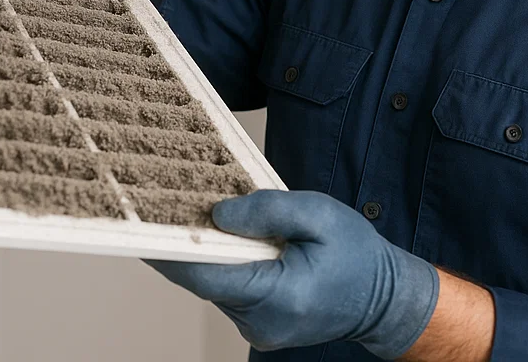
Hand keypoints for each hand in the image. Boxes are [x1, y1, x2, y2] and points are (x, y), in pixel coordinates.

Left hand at [147, 190, 439, 357]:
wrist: (384, 298)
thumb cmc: (356, 253)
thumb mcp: (319, 215)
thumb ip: (269, 210)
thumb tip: (218, 214)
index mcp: (278, 297)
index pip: (208, 272)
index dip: (172, 246)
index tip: (143, 221)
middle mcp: (260, 323)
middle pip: (206, 276)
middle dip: (187, 238)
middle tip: (162, 199)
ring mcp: (258, 328)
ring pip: (215, 281)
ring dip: (206, 248)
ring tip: (194, 208)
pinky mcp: (258, 323)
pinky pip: (229, 287)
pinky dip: (224, 260)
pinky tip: (224, 232)